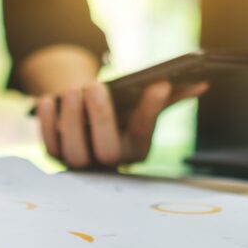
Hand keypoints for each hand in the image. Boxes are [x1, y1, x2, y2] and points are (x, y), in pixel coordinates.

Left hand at [35, 81, 207, 167]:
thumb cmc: (119, 114)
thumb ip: (166, 98)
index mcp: (134, 152)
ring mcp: (79, 163)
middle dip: (101, 118)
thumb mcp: (141, 107)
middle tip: (96, 86)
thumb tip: (201, 83)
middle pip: (105, 151)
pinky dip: (46, 123)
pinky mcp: (54, 155)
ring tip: (74, 89)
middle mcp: (108, 164)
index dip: (150, 111)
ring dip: (71, 120)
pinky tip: (47, 100)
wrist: (85, 124)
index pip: (143, 135)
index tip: (159, 83)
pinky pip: (48, 143)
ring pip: (73, 151)